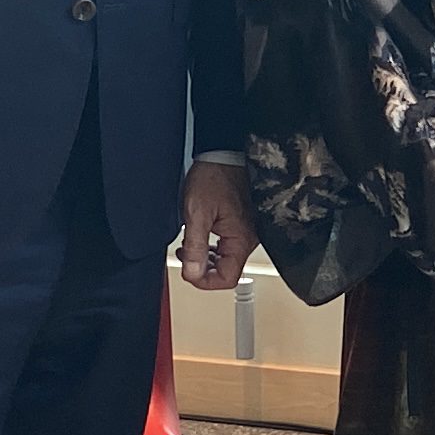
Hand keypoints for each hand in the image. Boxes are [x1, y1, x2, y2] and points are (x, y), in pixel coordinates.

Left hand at [178, 160, 255, 290]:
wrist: (223, 153)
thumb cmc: (215, 175)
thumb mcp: (197, 213)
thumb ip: (195, 246)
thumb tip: (192, 272)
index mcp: (241, 239)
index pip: (227, 278)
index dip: (204, 281)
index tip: (188, 271)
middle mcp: (249, 238)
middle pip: (227, 271)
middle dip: (203, 269)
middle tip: (186, 257)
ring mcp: (247, 231)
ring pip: (226, 260)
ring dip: (206, 258)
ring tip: (190, 246)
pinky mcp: (242, 223)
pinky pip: (228, 245)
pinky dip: (212, 246)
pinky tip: (201, 237)